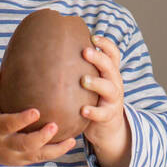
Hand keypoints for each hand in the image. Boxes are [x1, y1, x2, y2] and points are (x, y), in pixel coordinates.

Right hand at [0, 65, 76, 166]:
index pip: (8, 125)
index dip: (22, 120)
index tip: (36, 112)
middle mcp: (5, 144)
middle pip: (23, 144)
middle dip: (40, 137)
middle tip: (54, 126)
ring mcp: (15, 155)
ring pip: (35, 156)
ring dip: (54, 149)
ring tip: (71, 140)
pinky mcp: (23, 161)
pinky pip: (41, 158)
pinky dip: (56, 152)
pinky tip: (71, 142)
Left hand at [80, 36, 131, 166]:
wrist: (108, 129)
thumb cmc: (93, 99)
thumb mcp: (93, 82)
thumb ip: (80, 69)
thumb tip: (51, 49)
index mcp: (110, 73)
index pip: (113, 54)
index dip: (106, 44)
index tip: (93, 36)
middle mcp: (115, 83)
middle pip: (110, 67)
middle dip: (99, 58)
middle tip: (85, 52)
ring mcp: (113, 100)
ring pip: (109, 88)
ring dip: (96, 83)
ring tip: (83, 80)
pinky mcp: (109, 116)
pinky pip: (102, 113)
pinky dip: (93, 111)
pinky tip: (82, 110)